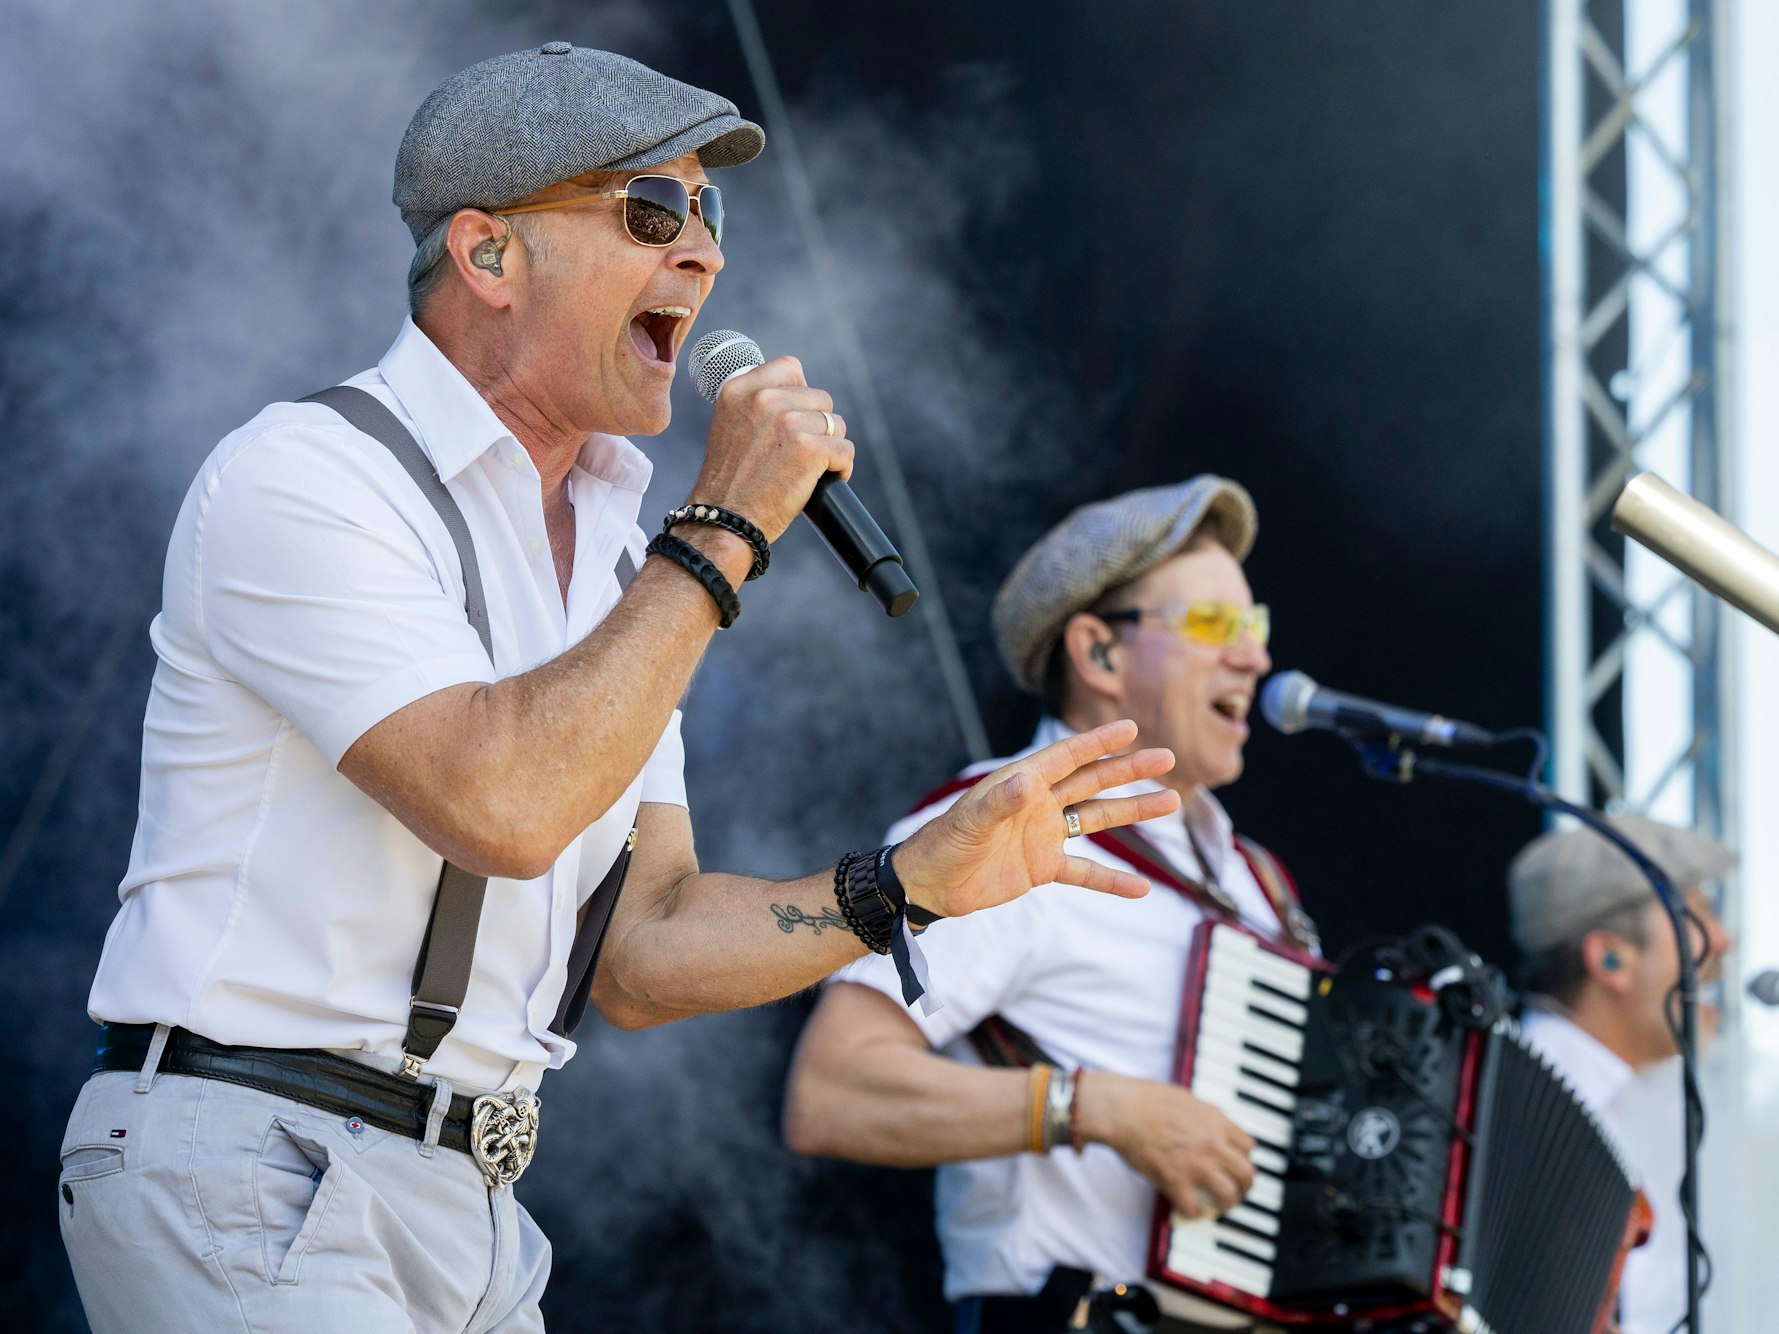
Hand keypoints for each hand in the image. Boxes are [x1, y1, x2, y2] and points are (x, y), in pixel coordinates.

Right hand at [689, 356, 853, 541]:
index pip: (790, 368)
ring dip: (830, 446)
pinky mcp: (809, 448)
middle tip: (802, 452)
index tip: (795, 419)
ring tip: (812, 468)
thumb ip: (758, 405)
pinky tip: (824, 480)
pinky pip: (845, 450)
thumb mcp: (731, 426)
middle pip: (819, 397)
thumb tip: (798, 396)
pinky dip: (841, 468)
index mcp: (740, 389)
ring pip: (836, 423)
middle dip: (817, 425)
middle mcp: (763, 399)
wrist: (724, 520)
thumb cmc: (731, 481)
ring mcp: (787, 422)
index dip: (800, 394)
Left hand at [892, 720, 1178, 917]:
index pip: (1067, 757)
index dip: (1098, 742)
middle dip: (1129, 769)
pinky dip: (1112, 879)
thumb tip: (1028, 782)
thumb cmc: (943, 845)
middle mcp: (1038, 803)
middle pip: (1092, 781)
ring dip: (1132, 811)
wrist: (929, 885)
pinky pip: (1085, 870)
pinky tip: (1142, 887)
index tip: (1131, 727)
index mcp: (1021, 783)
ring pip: (1097, 818)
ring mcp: (1043, 834)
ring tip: (1171, 802)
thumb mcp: (969, 822)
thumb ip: (1000, 803)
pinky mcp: (1042, 867)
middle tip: (1167, 758)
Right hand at [1076, 1071, 1256, 1218]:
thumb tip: (1211, 1125)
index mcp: (1216, 1122)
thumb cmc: (1146, 1099)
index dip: (1242, 1158)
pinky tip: (1189, 1210)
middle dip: (1244, 1186)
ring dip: (1226, 1203)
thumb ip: (1205, 1115)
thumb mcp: (1187, 1098)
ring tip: (1218, 1206)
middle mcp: (1213, 1144)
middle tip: (1237, 1191)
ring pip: (1229, 1194)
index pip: (1248, 1147)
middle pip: (1246, 1173)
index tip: (1235, 1164)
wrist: (1122, 1109)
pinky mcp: (1175, 1181)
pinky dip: (1193, 1213)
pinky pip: (1194, 1208)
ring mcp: (1196, 1164)